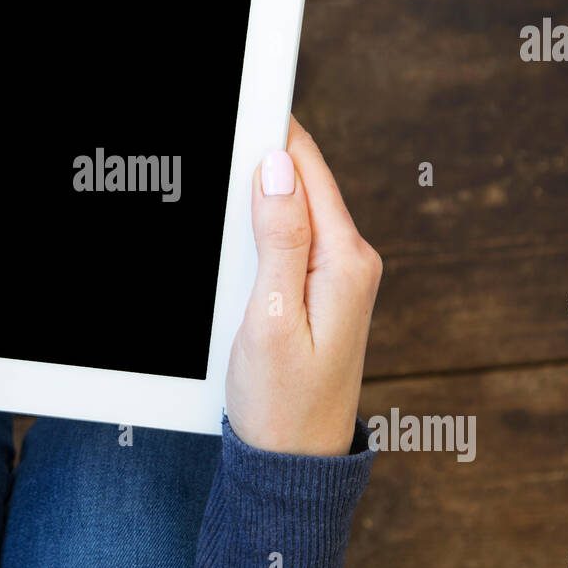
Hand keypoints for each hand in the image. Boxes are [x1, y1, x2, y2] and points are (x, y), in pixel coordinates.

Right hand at [225, 116, 381, 455]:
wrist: (296, 464)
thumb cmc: (280, 403)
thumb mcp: (269, 319)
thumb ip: (278, 240)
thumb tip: (276, 168)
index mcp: (345, 261)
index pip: (307, 166)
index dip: (269, 130)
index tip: (236, 103)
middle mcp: (351, 260)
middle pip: (301, 180)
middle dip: (258, 158)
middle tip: (215, 139)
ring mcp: (339, 275)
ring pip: (293, 207)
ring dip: (257, 193)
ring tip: (219, 178)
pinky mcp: (322, 291)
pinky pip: (292, 237)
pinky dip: (262, 225)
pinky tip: (236, 228)